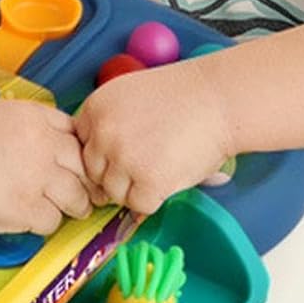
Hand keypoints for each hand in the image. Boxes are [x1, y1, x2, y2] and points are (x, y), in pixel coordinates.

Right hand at [0, 99, 90, 234]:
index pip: (78, 134)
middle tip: (80, 195)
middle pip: (85, 166)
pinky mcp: (25, 208)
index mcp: (34, 116)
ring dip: (69, 207)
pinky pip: (52, 222)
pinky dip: (41, 224)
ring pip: (76, 197)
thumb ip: (30, 128)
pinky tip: (24, 218)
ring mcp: (36, 177)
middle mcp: (42, 143)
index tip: (75, 168)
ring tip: (55, 209)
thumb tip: (58, 150)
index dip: (78, 155)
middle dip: (84, 183)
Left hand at [72, 60, 233, 214]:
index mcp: (95, 108)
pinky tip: (170, 178)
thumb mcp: (130, 97)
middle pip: (93, 173)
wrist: (222, 98)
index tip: (126, 152)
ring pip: (113, 193)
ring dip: (135, 189)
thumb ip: (107, 125)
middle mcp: (103, 133)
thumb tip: (96, 166)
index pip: (81, 148)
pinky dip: (155, 199)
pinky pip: (138, 205)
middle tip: (146, 164)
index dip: (104, 155)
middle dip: (117, 175)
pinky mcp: (147, 180)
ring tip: (162, 168)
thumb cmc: (184, 98)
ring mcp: (123, 158)